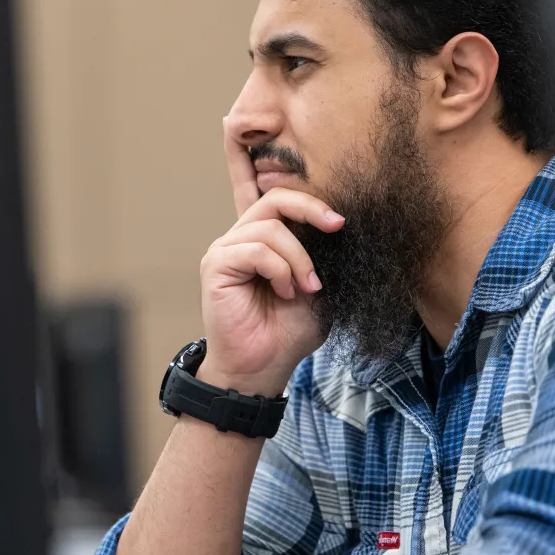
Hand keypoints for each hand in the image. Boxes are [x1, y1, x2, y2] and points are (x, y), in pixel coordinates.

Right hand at [197, 124, 344, 395]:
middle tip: (337, 226)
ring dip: (299, 258)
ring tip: (308, 287)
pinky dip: (280, 270)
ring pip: (271, 227)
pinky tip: (285, 293)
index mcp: (267, 240)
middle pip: (277, 199)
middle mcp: (244, 237)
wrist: (265, 368)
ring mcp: (227, 248)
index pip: (270, 195)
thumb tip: (337, 225)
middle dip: (311, 208)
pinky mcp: (217, 264)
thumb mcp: (320, 288)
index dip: (291, 186)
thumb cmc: (288, 332)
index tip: (335, 212)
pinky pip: (256, 249)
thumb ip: (322, 256)